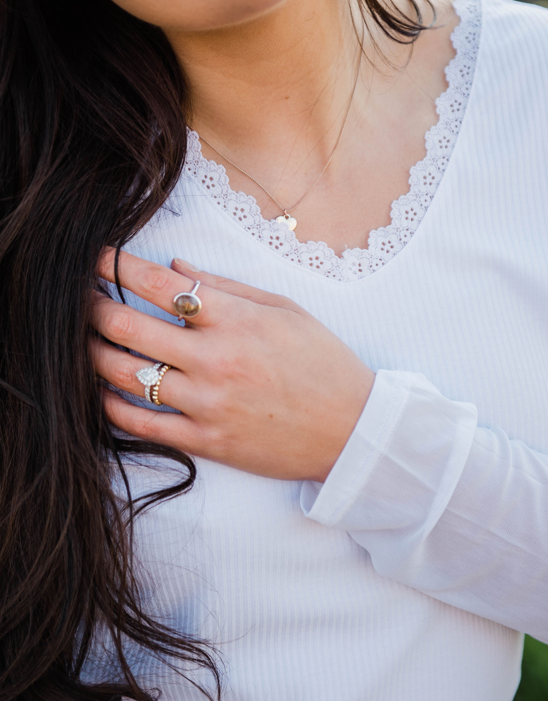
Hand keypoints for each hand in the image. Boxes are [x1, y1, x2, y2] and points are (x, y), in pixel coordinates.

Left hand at [91, 249, 374, 482]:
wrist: (353, 430)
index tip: (97, 258)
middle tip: (79, 299)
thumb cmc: (323, 363)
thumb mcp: (285, 310)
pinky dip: (113, 406)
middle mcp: (215, 360)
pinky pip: (142, 425)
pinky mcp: (206, 442)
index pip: (160, 285)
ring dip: (94, 355)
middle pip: (128, 328)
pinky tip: (105, 391)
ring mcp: (208, 405)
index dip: (118, 266)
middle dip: (93, 308)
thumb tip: (177, 266)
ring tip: (85, 343)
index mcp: (237, 320)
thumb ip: (228, 287)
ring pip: (126, 376)